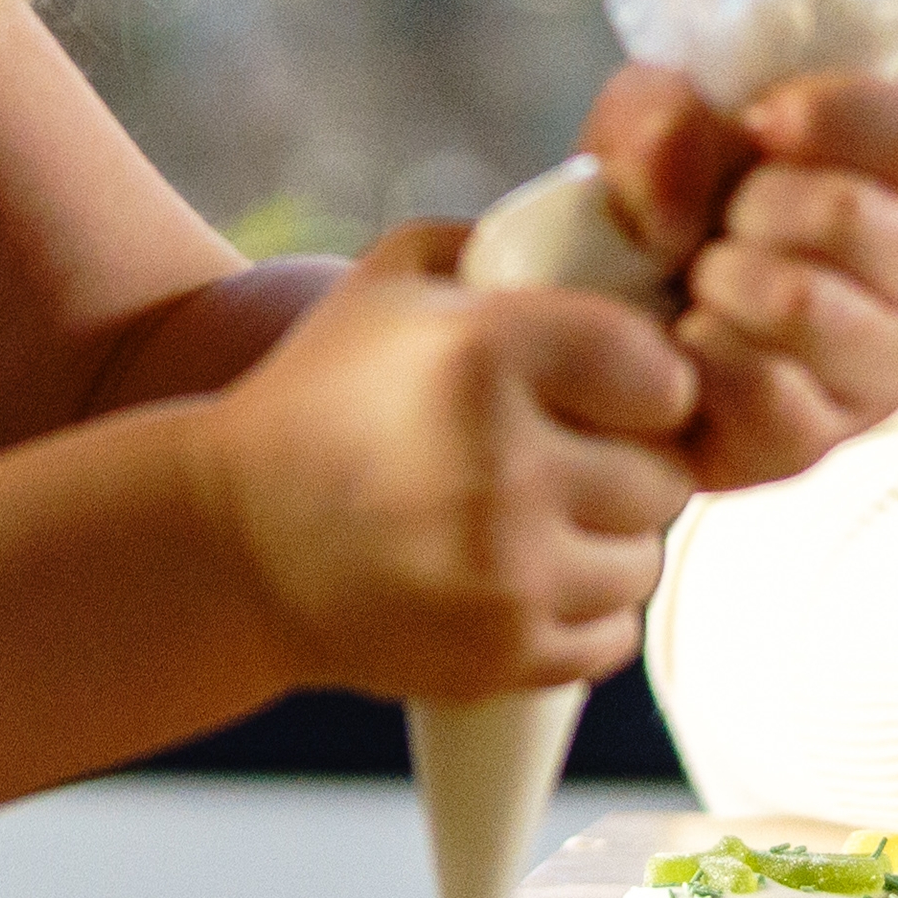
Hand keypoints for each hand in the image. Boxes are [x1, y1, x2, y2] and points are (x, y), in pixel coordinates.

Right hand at [200, 232, 700, 697]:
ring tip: (548, 521)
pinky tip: (532, 579)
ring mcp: (504, 572)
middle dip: (634, 464)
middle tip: (578, 458)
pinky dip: (584, 613)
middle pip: (667, 476)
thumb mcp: (391, 280)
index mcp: (485, 353)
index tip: (616, 391)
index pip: (663, 373)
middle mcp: (503, 464)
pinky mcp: (499, 653)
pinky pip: (612, 636)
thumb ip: (504, 243)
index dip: (647, 382)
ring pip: (645, 561)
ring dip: (611, 543)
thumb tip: (619, 250)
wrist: (229, 546)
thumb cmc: (320, 398)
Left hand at [580, 63, 897, 491]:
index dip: (830, 113)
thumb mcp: (647, 127)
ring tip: (701, 287)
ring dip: (720, 282)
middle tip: (720, 226)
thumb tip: (678, 178)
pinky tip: (686, 346)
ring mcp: (878, 368)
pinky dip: (699, 358)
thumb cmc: (659, 209)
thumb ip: (660, 118)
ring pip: (802, 303)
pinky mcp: (815, 441)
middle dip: (748, 206)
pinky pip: (761, 391)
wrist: (602, 334)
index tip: (760, 122)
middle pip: (846, 212)